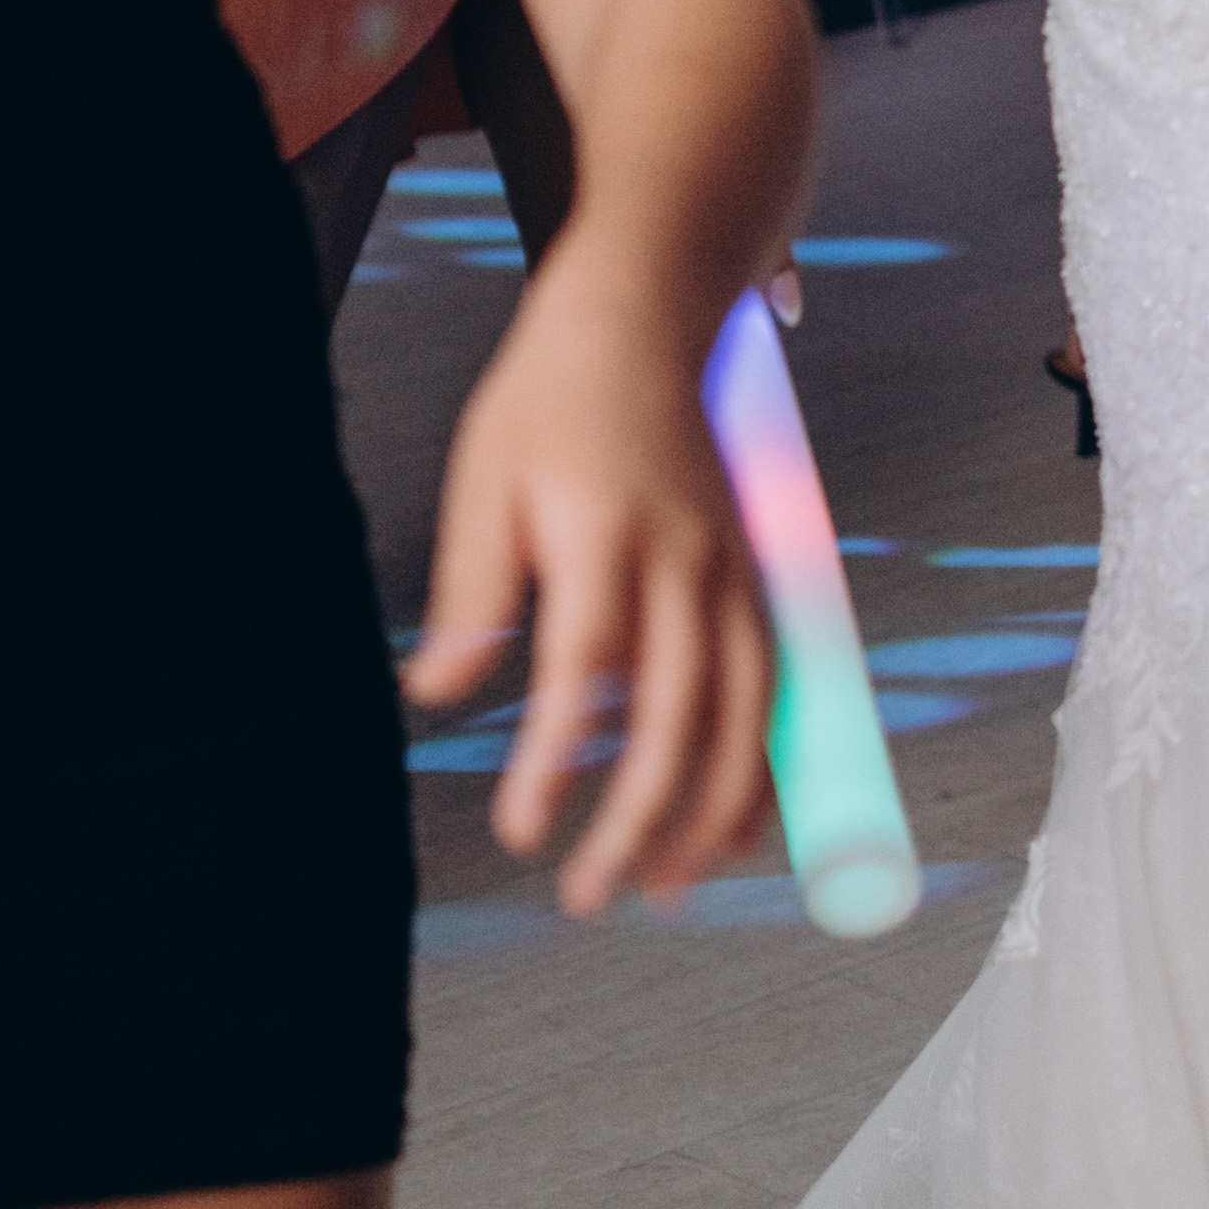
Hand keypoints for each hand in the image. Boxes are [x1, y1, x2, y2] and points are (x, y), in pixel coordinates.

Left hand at [403, 283, 779, 911]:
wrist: (645, 315)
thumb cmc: (551, 398)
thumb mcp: (481, 480)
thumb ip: (471, 594)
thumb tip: (436, 694)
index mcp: (606, 534)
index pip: (585, 667)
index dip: (556, 756)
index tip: (523, 830)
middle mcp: (685, 558)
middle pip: (680, 708)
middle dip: (644, 815)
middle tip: (593, 893)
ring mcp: (733, 567)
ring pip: (745, 708)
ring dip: (715, 808)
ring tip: (668, 885)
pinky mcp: (755, 574)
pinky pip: (773, 684)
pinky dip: (765, 761)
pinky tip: (738, 828)